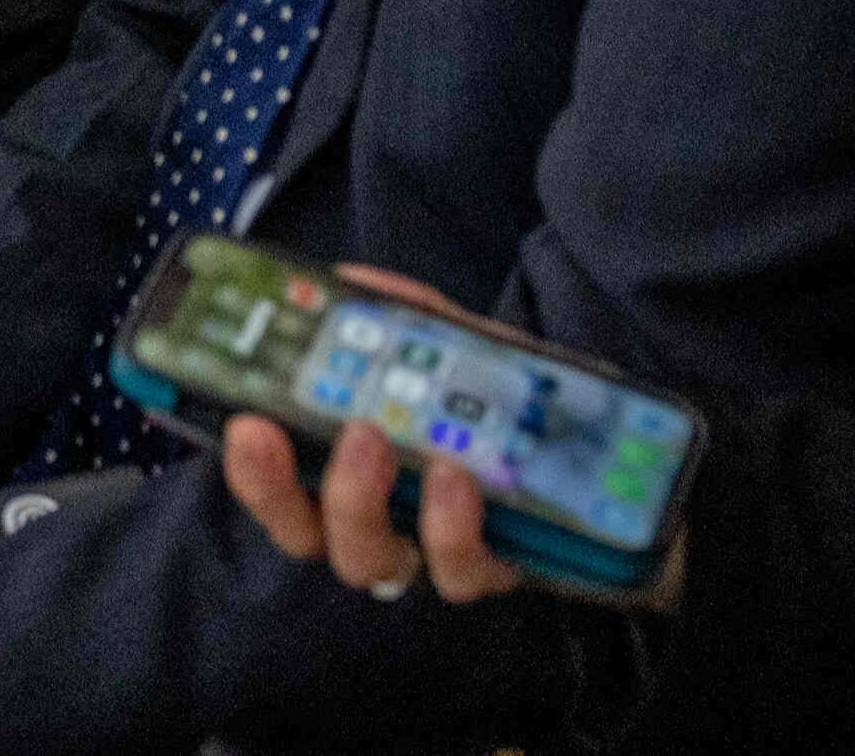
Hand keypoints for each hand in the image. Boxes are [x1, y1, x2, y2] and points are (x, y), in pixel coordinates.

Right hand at [218, 266, 682, 611]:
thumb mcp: (455, 346)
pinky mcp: (487, 574)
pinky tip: (458, 478)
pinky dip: (448, 526)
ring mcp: (425, 553)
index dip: (250, 466)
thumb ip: (405, 315)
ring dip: (361, 502)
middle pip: (306, 533)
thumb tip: (349, 281)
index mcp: (342, 464)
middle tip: (314, 428)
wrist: (609, 464)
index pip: (272, 482)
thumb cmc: (506, 403)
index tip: (245, 422)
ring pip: (369, 561)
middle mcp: (373, 519)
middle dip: (291, 489)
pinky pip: (456, 572)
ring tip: (381, 441)